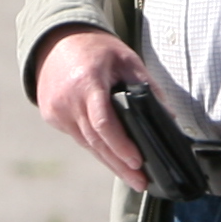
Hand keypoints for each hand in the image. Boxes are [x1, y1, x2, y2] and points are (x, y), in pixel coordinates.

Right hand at [34, 28, 155, 189]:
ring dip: (109, 161)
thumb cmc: (96, 48)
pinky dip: (96, 147)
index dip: (121, 145)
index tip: (137, 161)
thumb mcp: (126, 59)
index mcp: (88, 82)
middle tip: (140, 183)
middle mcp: (68, 100)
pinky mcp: (52, 116)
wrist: (55, 39)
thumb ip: (147, 86)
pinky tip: (111, 158)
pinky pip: (78, 137)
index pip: (103, 123)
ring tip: (131, 177)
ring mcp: (56, 110)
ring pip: (87, 144)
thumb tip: (168, 115)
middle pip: (96, 142)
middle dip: (120, 165)